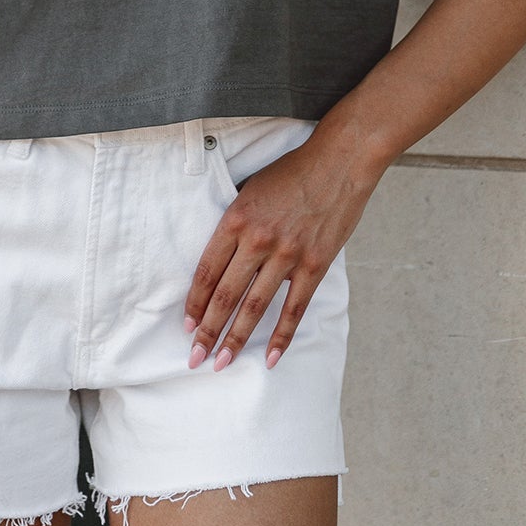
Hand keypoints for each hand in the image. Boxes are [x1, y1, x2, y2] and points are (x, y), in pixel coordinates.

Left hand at [183, 127, 383, 372]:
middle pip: (225, 296)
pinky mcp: (315, 265)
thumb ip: (235, 225)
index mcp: (235, 219)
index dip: (194, 303)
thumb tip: (220, 261)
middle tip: (195, 359)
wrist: (339, 162)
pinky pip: (294, 308)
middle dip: (207, 332)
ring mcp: (287, 255)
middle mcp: (257, 240)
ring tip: (221, 363)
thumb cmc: (292, 172)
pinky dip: (281, 336)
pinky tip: (269, 358)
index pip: (206, 272)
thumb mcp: (250, 190)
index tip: (187, 326)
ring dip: (235, 339)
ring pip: (254, 307)